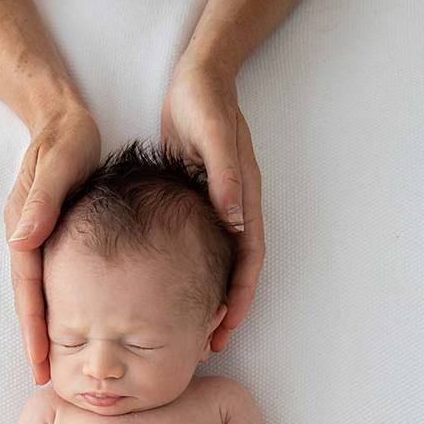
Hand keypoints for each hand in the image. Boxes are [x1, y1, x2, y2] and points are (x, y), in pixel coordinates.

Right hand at [5, 106, 100, 384]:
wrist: (61, 117)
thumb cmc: (65, 138)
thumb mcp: (58, 161)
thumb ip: (42, 199)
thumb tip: (22, 240)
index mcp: (25, 226)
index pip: (28, 285)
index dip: (34, 324)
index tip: (37, 358)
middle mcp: (26, 237)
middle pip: (28, 297)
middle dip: (34, 339)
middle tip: (41, 378)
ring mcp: (36, 239)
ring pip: (37, 293)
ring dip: (42, 329)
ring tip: (49, 365)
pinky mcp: (49, 237)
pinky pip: (50, 281)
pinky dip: (55, 308)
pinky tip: (68, 328)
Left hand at [160, 55, 263, 338]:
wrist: (197, 79)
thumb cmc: (205, 103)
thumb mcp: (214, 137)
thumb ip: (224, 178)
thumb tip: (234, 221)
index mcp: (245, 200)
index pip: (249, 260)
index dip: (241, 297)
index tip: (227, 327)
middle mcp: (236, 210)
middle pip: (237, 271)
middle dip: (228, 309)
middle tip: (209, 344)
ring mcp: (220, 209)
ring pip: (220, 265)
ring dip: (211, 297)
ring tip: (194, 329)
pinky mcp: (202, 205)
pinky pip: (203, 250)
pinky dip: (195, 275)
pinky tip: (174, 292)